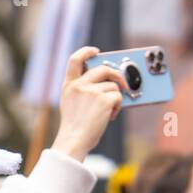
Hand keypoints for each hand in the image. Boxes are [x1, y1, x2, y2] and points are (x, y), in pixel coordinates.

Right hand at [51, 47, 128, 161]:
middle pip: (103, 69)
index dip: (87, 52)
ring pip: (113, 86)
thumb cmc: (75, 127)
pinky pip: (118, 96)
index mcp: (69, 85)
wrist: (74, 140)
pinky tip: (110, 116)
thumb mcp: (71, 103)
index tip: (96, 51)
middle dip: (117, 75)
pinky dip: (118, 106)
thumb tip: (106, 82)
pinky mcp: (103, 100)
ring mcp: (91, 91)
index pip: (75, 59)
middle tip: (123, 84)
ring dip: (116, 98)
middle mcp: (79, 85)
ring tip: (109, 112)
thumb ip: (81, 90)